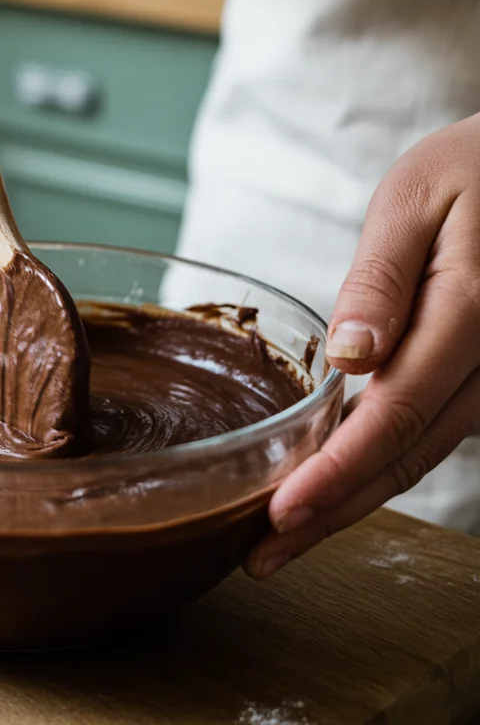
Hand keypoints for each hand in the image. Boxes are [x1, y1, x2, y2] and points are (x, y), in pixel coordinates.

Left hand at [247, 113, 479, 577]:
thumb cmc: (470, 168)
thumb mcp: (415, 199)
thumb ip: (384, 278)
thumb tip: (349, 355)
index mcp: (474, 314)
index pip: (397, 414)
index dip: (339, 473)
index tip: (281, 515)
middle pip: (410, 454)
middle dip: (336, 510)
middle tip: (265, 556)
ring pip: (425, 453)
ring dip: (357, 496)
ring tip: (286, 533)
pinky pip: (435, 429)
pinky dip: (383, 460)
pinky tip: (338, 478)